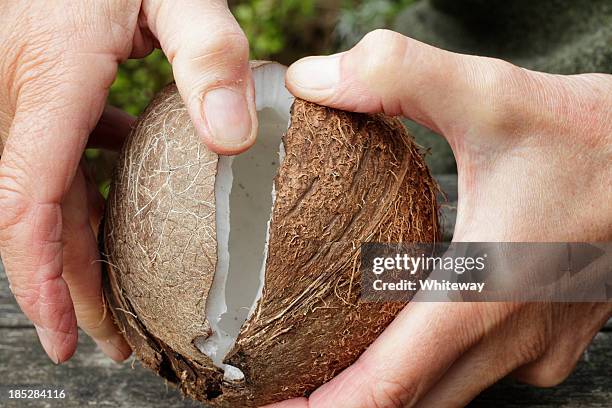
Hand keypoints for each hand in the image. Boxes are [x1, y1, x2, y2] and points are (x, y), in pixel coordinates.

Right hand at [0, 0, 255, 363]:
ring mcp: (34, 97)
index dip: (41, 277)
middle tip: (111, 342)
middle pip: (37, 218)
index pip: (28, 202)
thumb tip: (234, 139)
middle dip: (68, 288)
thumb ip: (208, 55)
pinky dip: (89, 199)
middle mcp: (28, 100)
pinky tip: (127, 207)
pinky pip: (61, 161)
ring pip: (48, 196)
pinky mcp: (51, 90)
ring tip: (116, 298)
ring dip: (79, 252)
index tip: (65, 334)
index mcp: (53, 83)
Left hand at [270, 30, 611, 406]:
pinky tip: (398, 332)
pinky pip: (472, 373)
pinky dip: (426, 366)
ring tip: (324, 360)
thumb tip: (313, 79)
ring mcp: (534, 350)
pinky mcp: (546, 342)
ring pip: (440, 393)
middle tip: (280, 380)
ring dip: (380, 386)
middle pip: (407, 403)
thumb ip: (396, 75)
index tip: (271, 404)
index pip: (387, 388)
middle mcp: (510, 341)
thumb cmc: (590, 137)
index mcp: (484, 296)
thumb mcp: (490, 93)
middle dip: (336, 400)